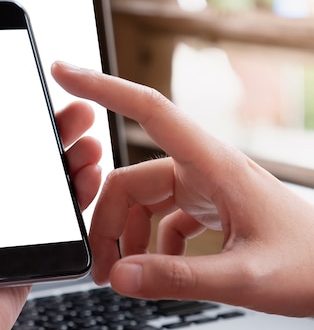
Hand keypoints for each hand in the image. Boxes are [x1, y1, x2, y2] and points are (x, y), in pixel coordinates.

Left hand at [0, 71, 101, 328]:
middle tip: (78, 110)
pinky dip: (78, 191)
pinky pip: (57, 213)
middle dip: (51, 127)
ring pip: (44, 177)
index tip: (33, 84)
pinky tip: (90, 174)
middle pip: (19, 149)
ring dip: (70, 154)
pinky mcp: (23, 247)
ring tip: (90, 139)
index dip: (8, 105)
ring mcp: (1, 222)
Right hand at [51, 61, 313, 316]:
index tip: (64, 74)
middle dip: (107, 222)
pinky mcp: (207, 205)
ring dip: (125, 236)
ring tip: (128, 274)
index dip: (103, 87)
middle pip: (130, 179)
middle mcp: (204, 168)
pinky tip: (158, 268)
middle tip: (104, 269)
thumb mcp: (245, 277)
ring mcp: (204, 186)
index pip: (149, 110)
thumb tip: (121, 275)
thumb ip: (179, 278)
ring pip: (140, 199)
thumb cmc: (311, 266)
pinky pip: (160, 216)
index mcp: (214, 165)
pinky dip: (149, 243)